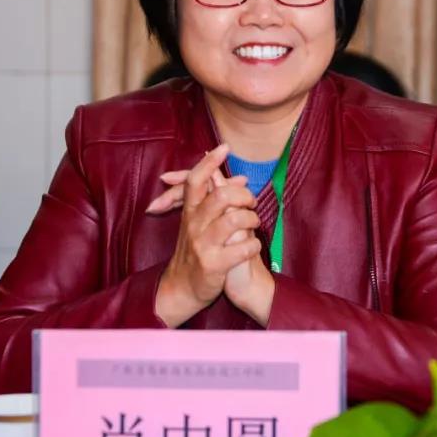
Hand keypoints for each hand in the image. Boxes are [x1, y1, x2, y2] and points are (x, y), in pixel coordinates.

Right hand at [154, 145, 262, 327]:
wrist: (182, 288)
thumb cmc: (197, 250)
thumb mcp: (202, 223)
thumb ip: (219, 199)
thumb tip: (242, 178)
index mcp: (190, 212)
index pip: (196, 180)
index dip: (209, 162)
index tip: (224, 147)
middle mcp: (194, 225)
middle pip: (221, 196)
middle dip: (244, 195)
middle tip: (251, 202)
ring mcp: (203, 245)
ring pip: (235, 220)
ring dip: (252, 220)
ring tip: (254, 224)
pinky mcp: (214, 265)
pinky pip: (243, 248)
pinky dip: (254, 245)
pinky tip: (254, 246)